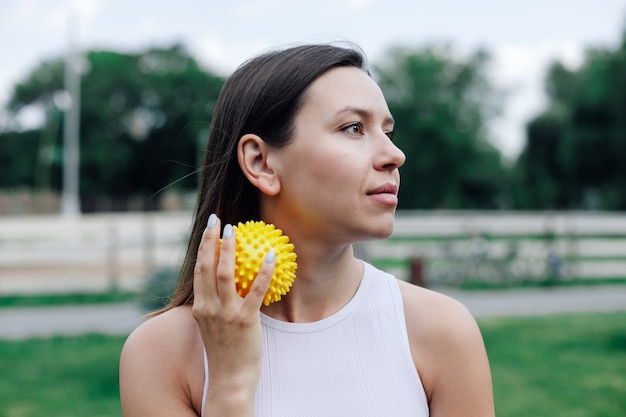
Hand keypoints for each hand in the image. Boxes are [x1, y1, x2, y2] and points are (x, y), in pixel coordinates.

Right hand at [192, 214, 274, 405]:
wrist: (230, 378)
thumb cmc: (224, 351)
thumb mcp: (211, 325)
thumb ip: (214, 304)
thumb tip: (224, 283)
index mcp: (199, 307)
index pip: (198, 270)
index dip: (202, 247)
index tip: (208, 229)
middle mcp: (209, 307)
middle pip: (207, 266)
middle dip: (210, 240)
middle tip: (218, 220)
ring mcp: (226, 313)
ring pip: (226, 274)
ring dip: (230, 249)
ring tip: (236, 230)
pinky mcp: (245, 320)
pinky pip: (256, 290)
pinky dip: (263, 271)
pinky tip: (270, 255)